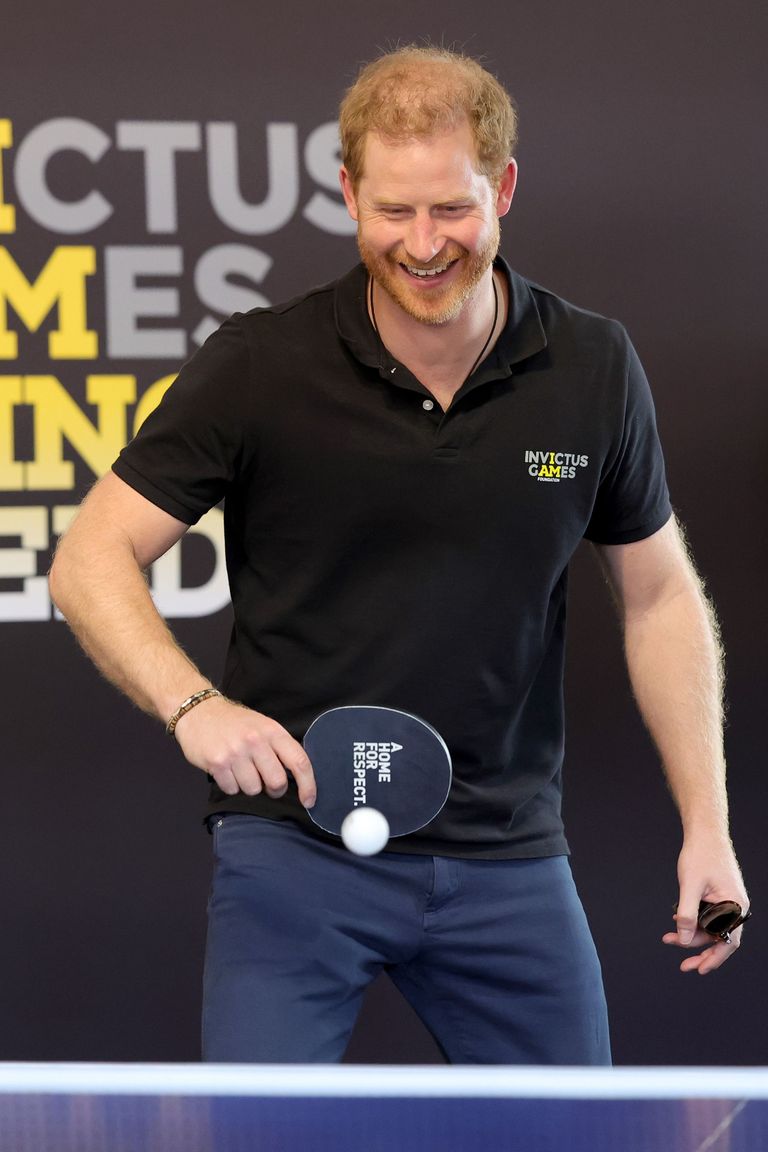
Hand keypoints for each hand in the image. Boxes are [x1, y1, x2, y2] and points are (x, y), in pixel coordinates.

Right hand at [173, 695, 315, 807]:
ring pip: (253, 789)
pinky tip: (226, 770)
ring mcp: (235, 752)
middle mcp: (256, 741)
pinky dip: (231, 785)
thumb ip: (279, 748)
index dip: (308, 786)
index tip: (309, 801)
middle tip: (266, 782)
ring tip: (240, 770)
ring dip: (248, 786)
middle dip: (274, 789)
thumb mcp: (263, 726)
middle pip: (277, 782)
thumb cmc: (235, 722)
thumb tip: (297, 778)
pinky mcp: (217, 763)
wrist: (199, 711)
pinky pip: (232, 789)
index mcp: (273, 731)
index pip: (299, 762)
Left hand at [663, 834, 748, 973]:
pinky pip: (707, 916)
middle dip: (698, 949)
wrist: (704, 833)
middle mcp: (735, 906)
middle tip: (682, 964)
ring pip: (710, 927)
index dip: (714, 958)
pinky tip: (676, 921)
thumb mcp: (690, 886)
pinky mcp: (718, 896)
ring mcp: (727, 901)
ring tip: (669, 937)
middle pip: (719, 938)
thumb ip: (687, 914)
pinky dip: (693, 921)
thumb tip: (683, 940)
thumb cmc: (701, 855)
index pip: (728, 942)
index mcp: (735, 905)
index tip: (699, 969)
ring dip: (691, 934)